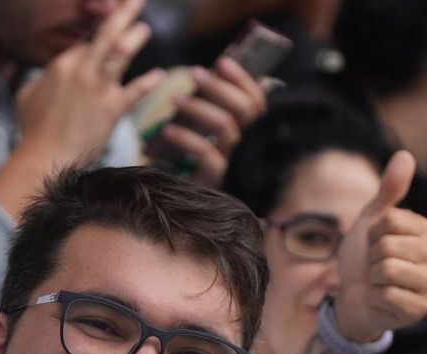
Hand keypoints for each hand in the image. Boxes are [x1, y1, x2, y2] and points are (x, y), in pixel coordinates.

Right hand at [14, 0, 164, 164]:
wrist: (45, 156)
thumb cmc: (33, 130)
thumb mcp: (27, 96)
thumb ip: (41, 81)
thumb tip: (46, 77)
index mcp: (62, 65)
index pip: (86, 41)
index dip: (99, 30)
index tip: (110, 21)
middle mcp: (81, 70)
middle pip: (105, 33)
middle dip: (123, 12)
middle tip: (136, 1)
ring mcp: (98, 87)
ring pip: (121, 52)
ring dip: (135, 37)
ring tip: (145, 29)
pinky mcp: (112, 108)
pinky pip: (136, 90)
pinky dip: (150, 82)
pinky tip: (160, 75)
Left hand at [154, 56, 267, 186]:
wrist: (203, 219)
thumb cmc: (208, 174)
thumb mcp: (218, 143)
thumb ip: (220, 116)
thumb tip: (210, 78)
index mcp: (255, 136)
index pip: (257, 101)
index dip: (241, 79)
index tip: (221, 62)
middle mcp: (252, 148)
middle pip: (245, 109)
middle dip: (219, 87)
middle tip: (195, 73)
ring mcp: (238, 165)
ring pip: (225, 126)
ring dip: (198, 108)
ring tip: (175, 99)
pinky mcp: (222, 181)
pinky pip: (205, 152)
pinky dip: (185, 137)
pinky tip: (168, 130)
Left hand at [331, 151, 426, 342]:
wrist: (353, 298)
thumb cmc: (364, 258)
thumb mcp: (371, 220)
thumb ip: (388, 191)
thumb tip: (405, 154)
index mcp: (425, 230)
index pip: (390, 220)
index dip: (372, 233)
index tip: (374, 243)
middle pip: (388, 245)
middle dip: (371, 257)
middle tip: (375, 266)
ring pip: (388, 269)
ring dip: (373, 277)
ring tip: (378, 282)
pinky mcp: (420, 308)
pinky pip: (387, 294)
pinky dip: (375, 297)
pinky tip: (380, 299)